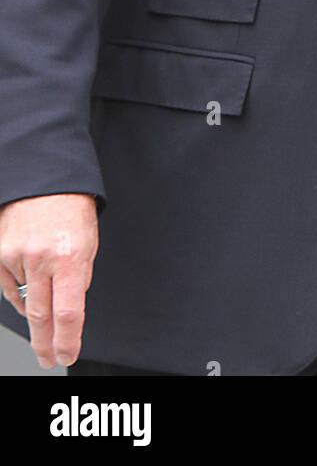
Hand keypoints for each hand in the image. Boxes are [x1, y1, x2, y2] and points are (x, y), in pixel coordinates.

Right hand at [0, 193, 98, 367]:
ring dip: (34, 312)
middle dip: (45, 343)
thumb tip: (67, 312)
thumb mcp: (88, 244)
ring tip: (45, 300)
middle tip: (49, 359)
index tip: (67, 355)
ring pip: (22, 303)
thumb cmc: (71, 210)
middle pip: (40, 316)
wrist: (46, 179)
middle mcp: (40, 258)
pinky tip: (30, 282)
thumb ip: (78, 279)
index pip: (68, 313)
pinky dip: (19, 292)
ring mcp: (16, 255)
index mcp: (69, 256)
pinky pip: (7, 287)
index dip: (67, 341)